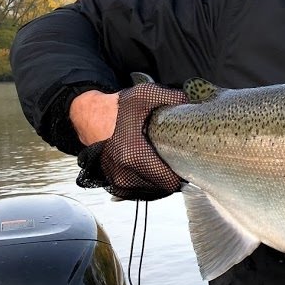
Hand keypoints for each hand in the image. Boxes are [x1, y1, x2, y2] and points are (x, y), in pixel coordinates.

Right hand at [76, 82, 187, 199]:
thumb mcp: (145, 95)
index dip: (181, 173)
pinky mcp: (114, 184)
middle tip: (175, 159)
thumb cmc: (118, 108)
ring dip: (159, 180)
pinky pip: (139, 190)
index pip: (168, 181)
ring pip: (151, 190)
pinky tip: (151, 167)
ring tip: (162, 162)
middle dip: (171, 175)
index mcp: (133, 155)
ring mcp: (116, 180)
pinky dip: (148, 182)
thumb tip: (193, 104)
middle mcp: (122, 173)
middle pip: (162, 187)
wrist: (91, 117)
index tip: (186, 163)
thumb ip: (173, 98)